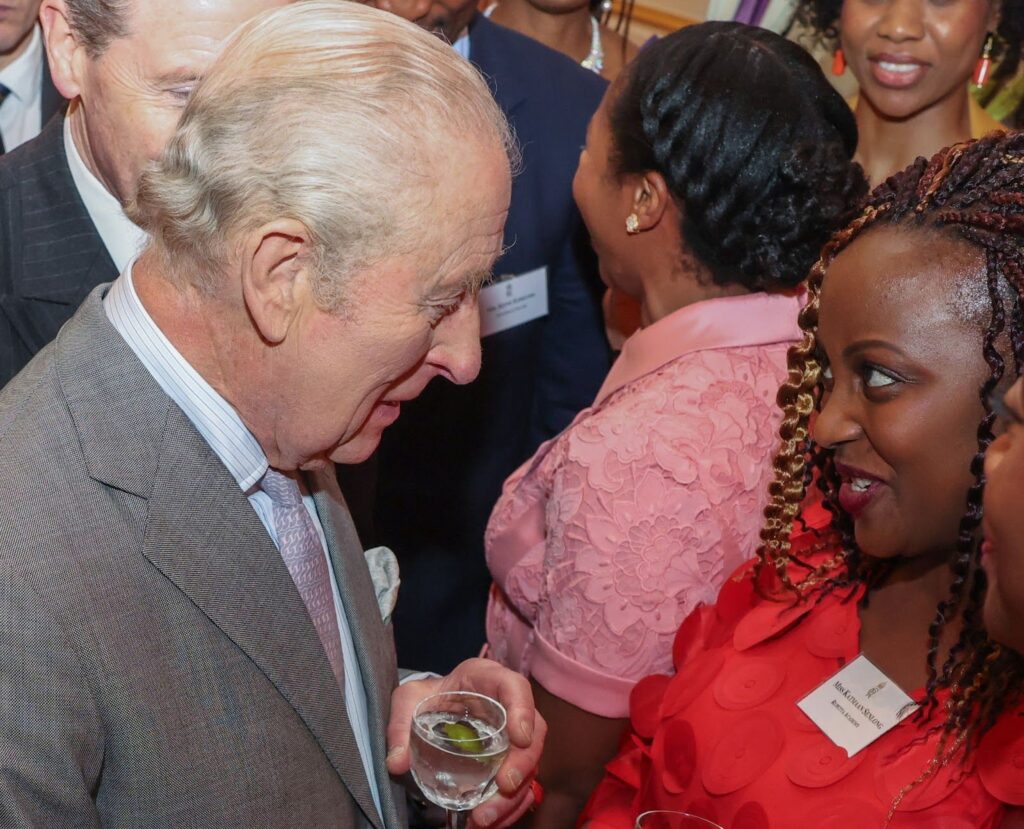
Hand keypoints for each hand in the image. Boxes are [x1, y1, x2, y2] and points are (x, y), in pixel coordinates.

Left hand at [387, 658, 546, 827]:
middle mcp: (508, 706)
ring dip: (514, 795)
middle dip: (523, 762)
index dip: (524, 710)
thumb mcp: (407, 700)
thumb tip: (397, 762)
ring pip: (530, 764)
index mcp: (487, 679)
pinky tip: (488, 821)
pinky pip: (520, 786)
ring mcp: (512, 736)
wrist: (431, 706)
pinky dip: (508, 808)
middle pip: (534, 731)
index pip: (516, 686)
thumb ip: (400, 727)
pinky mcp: (507, 761)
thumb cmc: (426, 696)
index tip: (519, 738)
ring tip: (485, 817)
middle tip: (504, 786)